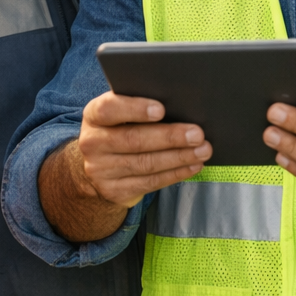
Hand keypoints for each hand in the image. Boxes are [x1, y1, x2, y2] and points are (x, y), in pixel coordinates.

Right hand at [72, 91, 211, 207]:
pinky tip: (193, 166)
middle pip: (134, 140)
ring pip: (145, 163)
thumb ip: (140, 107)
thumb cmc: (121, 129)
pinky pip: (150, 182)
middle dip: (170, 137)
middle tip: (197, 134)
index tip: (161, 110)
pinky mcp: (115, 191)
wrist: (99, 166)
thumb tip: (180, 104)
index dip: (135, 109)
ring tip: (203, 151)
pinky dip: (175, 174)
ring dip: (179, 157)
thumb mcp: (121, 114)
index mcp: (94, 116)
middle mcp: (93, 143)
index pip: (109, 109)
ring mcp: (101, 170)